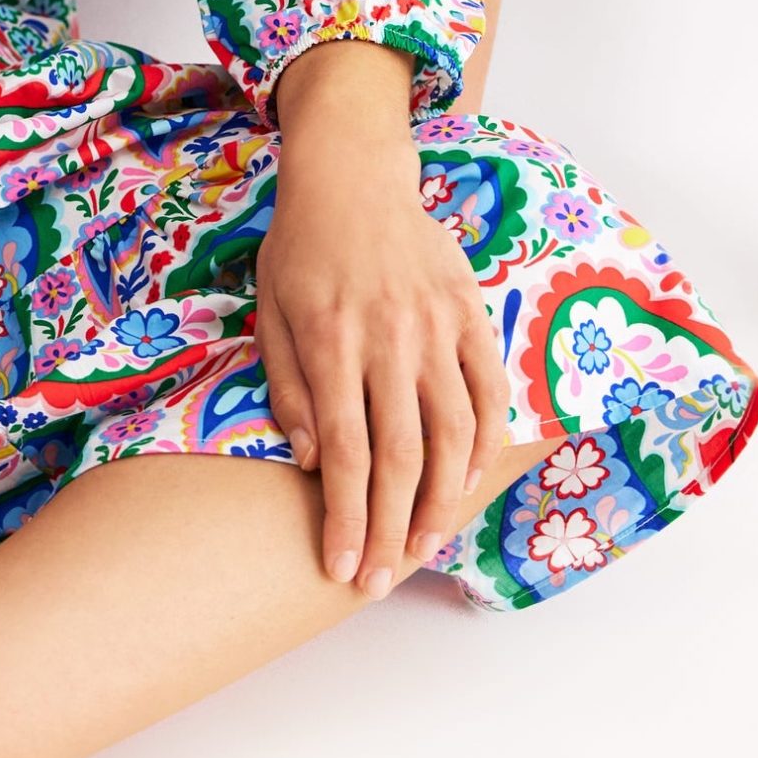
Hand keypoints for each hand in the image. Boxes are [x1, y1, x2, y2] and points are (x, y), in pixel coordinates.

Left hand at [255, 44, 508, 596]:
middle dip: (391, 531)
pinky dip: (483, 445)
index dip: (346, 519)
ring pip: (452, 435)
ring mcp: (436, 327)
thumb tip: (309, 459)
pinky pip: (487, 391)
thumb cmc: (301, 247)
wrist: (352, 175)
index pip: (346, 451)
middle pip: (401, 457)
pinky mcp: (470, 314)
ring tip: (423, 549)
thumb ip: (287, 384)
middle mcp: (389, 339)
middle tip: (380, 582)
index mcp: (331, 340)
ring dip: (442, 504)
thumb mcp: (269, 308)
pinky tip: (467, 485)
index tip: (342, 569)